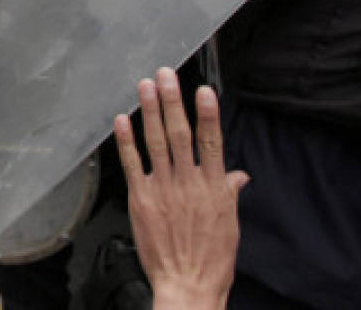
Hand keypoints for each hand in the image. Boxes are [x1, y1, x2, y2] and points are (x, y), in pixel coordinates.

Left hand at [115, 70, 246, 309]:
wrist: (188, 286)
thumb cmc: (211, 259)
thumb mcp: (230, 223)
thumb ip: (229, 192)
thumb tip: (238, 174)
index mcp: (213, 187)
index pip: (211, 142)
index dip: (207, 114)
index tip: (202, 90)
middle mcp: (187, 184)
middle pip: (180, 134)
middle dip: (172, 102)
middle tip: (166, 75)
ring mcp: (163, 190)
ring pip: (155, 143)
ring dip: (149, 112)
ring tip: (145, 86)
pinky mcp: (141, 200)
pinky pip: (132, 165)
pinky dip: (126, 141)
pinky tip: (122, 121)